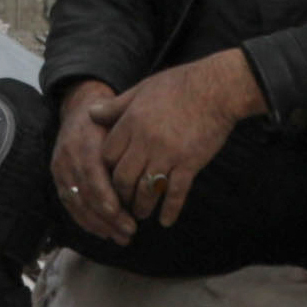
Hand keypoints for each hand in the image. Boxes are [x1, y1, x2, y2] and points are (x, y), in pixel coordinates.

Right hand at [51, 82, 129, 239]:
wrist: (79, 109)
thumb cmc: (108, 119)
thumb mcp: (119, 123)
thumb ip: (127, 145)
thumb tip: (145, 171)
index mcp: (84, 142)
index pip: (91, 174)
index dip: (104, 196)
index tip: (120, 213)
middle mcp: (68, 157)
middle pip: (85, 194)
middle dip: (107, 218)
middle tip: (130, 232)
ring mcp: (60, 169)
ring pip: (77, 204)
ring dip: (99, 225)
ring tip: (122, 237)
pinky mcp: (58, 179)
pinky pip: (70, 205)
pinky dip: (86, 222)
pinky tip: (104, 232)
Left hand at [83, 55, 265, 236]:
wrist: (217, 88)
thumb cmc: (179, 85)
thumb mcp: (142, 90)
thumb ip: (116, 106)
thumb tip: (90, 113)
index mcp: (131, 122)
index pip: (108, 155)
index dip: (106, 170)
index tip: (109, 178)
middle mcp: (145, 141)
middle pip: (123, 177)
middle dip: (120, 194)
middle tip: (122, 203)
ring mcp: (168, 154)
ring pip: (146, 190)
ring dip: (141, 206)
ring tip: (141, 213)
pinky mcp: (189, 163)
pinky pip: (176, 193)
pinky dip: (170, 210)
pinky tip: (166, 221)